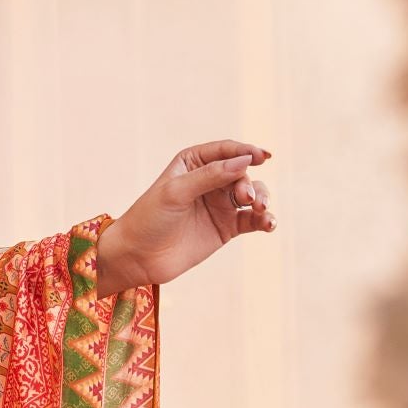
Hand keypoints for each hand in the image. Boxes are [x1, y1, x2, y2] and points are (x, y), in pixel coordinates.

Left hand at [93, 142, 272, 295]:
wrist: (138, 256)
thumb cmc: (150, 218)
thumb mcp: (176, 192)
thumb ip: (210, 176)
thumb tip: (245, 161)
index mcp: (193, 162)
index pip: (225, 151)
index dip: (245, 151)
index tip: (262, 157)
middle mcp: (209, 180)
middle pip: (241, 173)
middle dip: (249, 183)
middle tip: (246, 199)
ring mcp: (219, 204)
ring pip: (252, 194)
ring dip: (261, 198)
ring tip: (260, 210)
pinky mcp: (227, 228)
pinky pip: (252, 220)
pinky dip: (264, 220)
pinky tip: (269, 224)